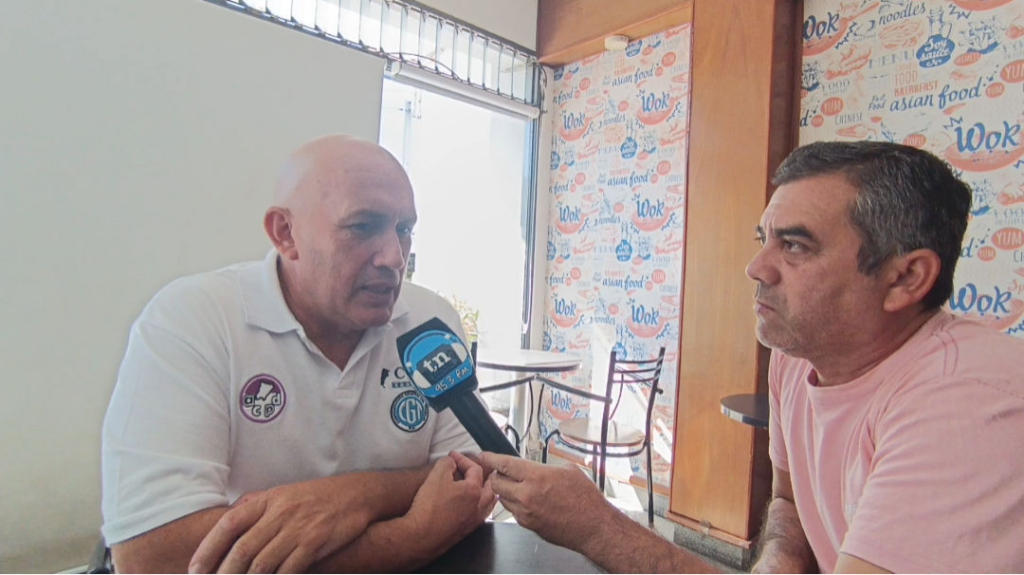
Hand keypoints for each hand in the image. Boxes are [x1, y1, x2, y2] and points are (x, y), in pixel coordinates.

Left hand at [188, 476, 374, 572]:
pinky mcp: (315, 543)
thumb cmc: (314, 497)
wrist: (356, 494)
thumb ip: (254, 506)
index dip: (208, 549)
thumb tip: (225, 521)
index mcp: (267, 500)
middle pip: (242, 550)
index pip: (229, 524)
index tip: (195, 571)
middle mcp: (280, 513)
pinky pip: (289, 571)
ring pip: (262, 564)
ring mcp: (298, 529)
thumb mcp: (282, 493)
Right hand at [404, 453, 495, 548]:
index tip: (453, 457)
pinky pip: (479, 515)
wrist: (421, 536)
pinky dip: (478, 506)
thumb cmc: (429, 509)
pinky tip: (470, 507)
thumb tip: (451, 462)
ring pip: (488, 504)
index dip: (463, 459)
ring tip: (480, 487)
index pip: (475, 469)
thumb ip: (446, 463)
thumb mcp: (436, 475)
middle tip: (475, 470)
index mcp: (474, 491)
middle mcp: (478, 507)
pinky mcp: (465, 531)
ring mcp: (473, 520)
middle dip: (482, 475)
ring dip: (484, 492)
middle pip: (490, 487)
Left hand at [480, 452, 614, 550]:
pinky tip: (529, 501)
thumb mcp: (568, 471)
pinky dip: (516, 504)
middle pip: (496, 483)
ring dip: (506, 491)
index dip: (491, 458)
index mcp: (537, 477)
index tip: (485, 455)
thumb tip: (534, 467)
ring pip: (503, 498)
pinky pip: (513, 512)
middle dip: (497, 476)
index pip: (505, 465)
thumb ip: (546, 467)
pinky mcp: (528, 525)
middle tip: (503, 472)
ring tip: (519, 487)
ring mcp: (526, 513)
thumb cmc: (586, 500)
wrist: (593, 527)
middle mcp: (527, 495)